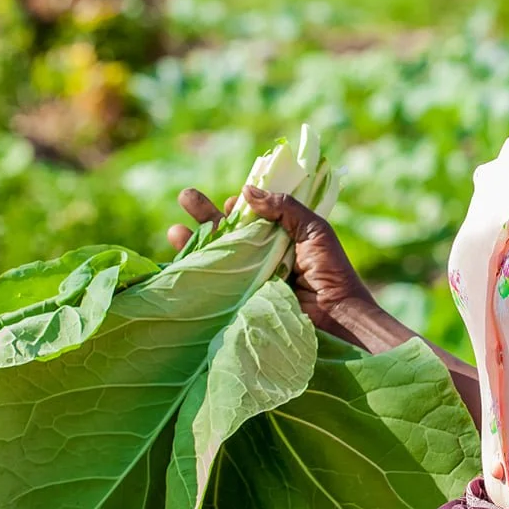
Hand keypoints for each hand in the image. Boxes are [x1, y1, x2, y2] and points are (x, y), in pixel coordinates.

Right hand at [168, 185, 374, 337]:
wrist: (335, 317)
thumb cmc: (330, 271)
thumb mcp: (313, 229)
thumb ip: (284, 207)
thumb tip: (247, 190)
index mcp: (282, 235)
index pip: (253, 216)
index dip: (239, 207)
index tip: (233, 202)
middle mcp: (263, 255)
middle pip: (228, 232)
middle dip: (205, 215)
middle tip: (186, 197)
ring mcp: (250, 278)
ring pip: (217, 256)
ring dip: (194, 241)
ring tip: (174, 231)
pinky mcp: (242, 299)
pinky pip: (216, 283)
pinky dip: (196, 272)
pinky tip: (179, 262)